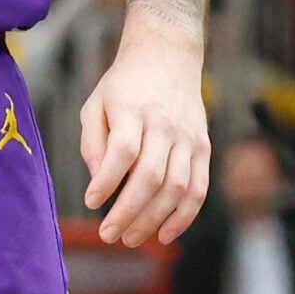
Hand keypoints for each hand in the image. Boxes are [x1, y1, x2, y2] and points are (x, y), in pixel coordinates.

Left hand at [80, 32, 211, 247]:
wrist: (167, 55)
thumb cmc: (124, 85)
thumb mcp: (96, 103)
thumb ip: (92, 142)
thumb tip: (97, 182)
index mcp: (133, 110)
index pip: (123, 151)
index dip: (107, 181)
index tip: (91, 203)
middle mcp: (164, 125)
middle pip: (151, 176)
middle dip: (129, 211)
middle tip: (109, 234)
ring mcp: (188, 137)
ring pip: (176, 187)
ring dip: (154, 219)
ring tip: (130, 238)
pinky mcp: (203, 147)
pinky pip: (199, 188)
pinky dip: (184, 216)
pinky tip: (165, 235)